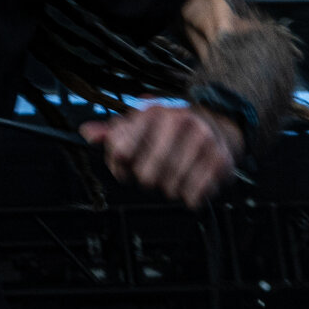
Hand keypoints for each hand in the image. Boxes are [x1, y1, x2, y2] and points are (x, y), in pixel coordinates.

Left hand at [79, 106, 240, 208]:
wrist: (218, 122)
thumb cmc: (172, 127)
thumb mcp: (141, 123)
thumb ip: (113, 132)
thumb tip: (87, 133)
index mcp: (153, 111)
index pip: (121, 150)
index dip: (120, 165)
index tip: (127, 164)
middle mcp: (178, 121)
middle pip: (146, 176)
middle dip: (147, 180)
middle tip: (155, 171)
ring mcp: (202, 140)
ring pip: (170, 188)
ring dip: (169, 189)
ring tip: (175, 174)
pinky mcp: (221, 160)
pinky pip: (194, 195)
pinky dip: (190, 197)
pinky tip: (192, 182)